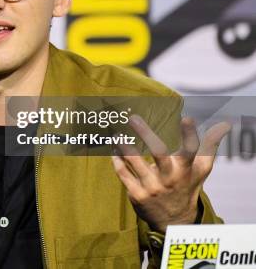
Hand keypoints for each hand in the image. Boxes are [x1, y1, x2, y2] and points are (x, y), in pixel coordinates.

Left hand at [111, 114, 229, 231]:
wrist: (174, 220)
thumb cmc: (187, 185)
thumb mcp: (201, 168)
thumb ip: (210, 145)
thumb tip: (225, 124)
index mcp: (185, 169)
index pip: (191, 150)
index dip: (190, 135)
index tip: (187, 118)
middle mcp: (169, 177)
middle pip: (159, 153)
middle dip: (146, 134)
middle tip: (133, 118)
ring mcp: (152, 187)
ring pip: (135, 163)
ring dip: (125, 147)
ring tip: (117, 134)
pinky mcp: (137, 194)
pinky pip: (124, 174)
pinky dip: (117, 161)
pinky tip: (113, 150)